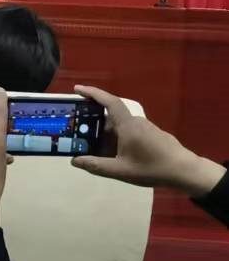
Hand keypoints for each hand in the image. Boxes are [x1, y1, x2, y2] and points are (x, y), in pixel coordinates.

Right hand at [71, 86, 223, 198]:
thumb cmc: (152, 168)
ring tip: (98, 150)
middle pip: (111, 118)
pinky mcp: (153, 134)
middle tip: (81, 136)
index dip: (93, 93)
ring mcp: (147, 127)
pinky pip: (130, 132)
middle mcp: (137, 122)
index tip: (77, 89)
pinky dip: (119, 139)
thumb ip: (96, 165)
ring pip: (121, 127)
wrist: (185, 171)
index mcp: (128, 126)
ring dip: (108, 136)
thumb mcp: (121, 171)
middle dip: (95, 125)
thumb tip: (75, 161)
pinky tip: (118, 155)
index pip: (109, 102)